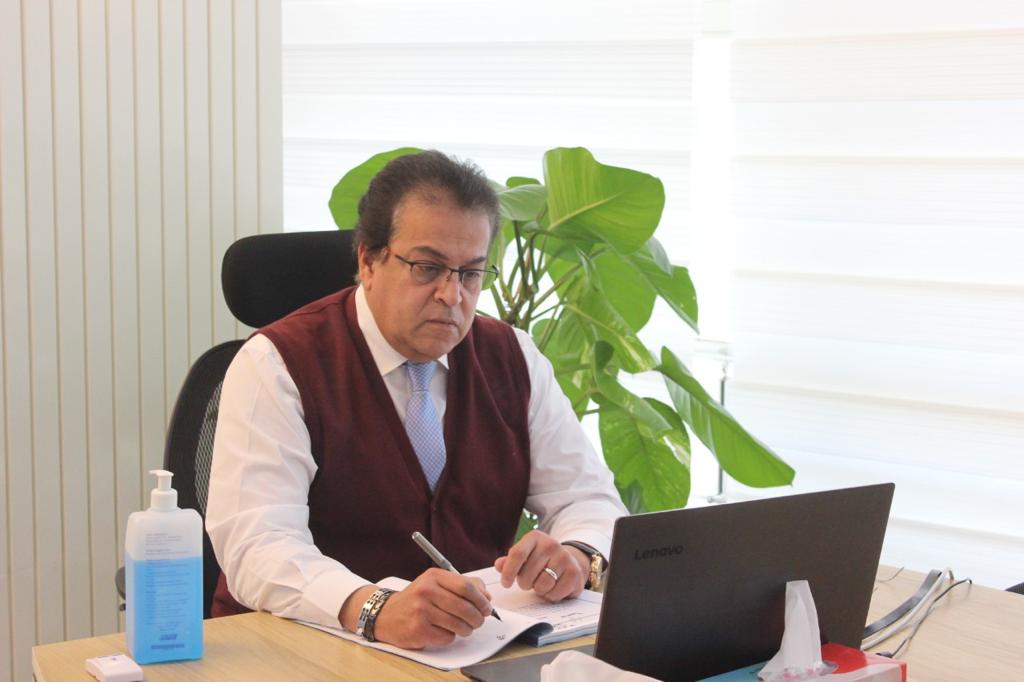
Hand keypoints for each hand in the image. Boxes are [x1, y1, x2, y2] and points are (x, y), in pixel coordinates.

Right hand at [339, 568, 493, 649]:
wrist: (386, 614)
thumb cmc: (417, 599)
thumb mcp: (436, 584)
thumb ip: (463, 586)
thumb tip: (486, 598)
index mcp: (433, 576)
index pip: (465, 586)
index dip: (481, 600)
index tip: (487, 607)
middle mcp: (426, 591)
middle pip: (464, 607)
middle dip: (477, 618)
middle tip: (479, 621)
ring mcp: (421, 611)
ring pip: (458, 624)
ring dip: (466, 630)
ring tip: (463, 628)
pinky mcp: (418, 630)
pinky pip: (447, 637)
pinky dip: (450, 637)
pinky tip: (443, 631)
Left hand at [494, 530, 588, 601]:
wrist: (569, 560)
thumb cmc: (541, 560)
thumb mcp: (525, 556)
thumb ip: (509, 561)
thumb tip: (499, 565)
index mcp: (534, 537)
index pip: (517, 554)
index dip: (508, 572)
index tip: (505, 583)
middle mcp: (550, 544)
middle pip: (527, 574)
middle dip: (524, 584)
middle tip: (529, 581)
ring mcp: (564, 557)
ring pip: (541, 586)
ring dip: (538, 590)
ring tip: (542, 583)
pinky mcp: (574, 573)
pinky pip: (554, 593)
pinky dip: (550, 595)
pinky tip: (553, 587)